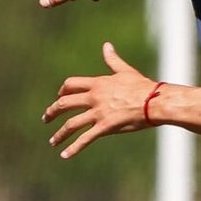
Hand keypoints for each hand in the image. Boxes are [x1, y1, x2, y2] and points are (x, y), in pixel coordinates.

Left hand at [45, 43, 156, 158]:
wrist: (155, 102)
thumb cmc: (143, 86)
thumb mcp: (125, 71)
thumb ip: (112, 60)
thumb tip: (106, 46)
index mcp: (97, 83)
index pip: (71, 85)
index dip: (62, 92)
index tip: (59, 98)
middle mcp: (94, 97)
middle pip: (65, 104)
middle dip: (52, 112)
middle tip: (45, 119)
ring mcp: (98, 113)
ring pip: (71, 124)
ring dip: (60, 134)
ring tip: (52, 142)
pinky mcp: (105, 127)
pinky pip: (85, 139)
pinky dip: (73, 148)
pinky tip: (64, 155)